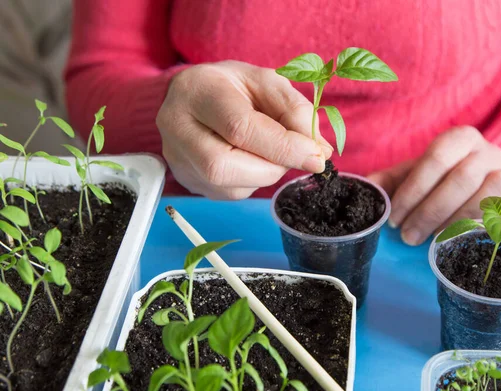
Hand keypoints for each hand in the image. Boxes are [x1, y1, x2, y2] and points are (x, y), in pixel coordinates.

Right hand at [156, 61, 332, 198]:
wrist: (193, 97)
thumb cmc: (233, 87)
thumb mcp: (267, 83)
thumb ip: (295, 111)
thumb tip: (319, 151)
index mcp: (197, 91)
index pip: (239, 127)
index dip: (283, 147)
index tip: (316, 155)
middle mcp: (177, 127)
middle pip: (224, 166)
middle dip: (273, 166)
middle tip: (298, 155)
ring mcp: (178, 159)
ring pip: (230, 187)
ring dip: (266, 174)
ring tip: (272, 151)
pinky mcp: (187, 181)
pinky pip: (230, 193)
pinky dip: (254, 180)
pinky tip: (253, 159)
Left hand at [368, 126, 500, 245]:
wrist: (490, 176)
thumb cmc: (446, 177)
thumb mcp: (417, 172)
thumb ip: (392, 180)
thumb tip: (367, 189)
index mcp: (460, 138)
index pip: (434, 159)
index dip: (412, 191)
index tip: (394, 218)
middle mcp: (490, 151)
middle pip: (460, 180)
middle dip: (429, 212)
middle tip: (408, 237)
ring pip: (489, 196)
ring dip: (458, 223)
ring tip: (434, 242)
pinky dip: (495, 227)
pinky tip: (469, 241)